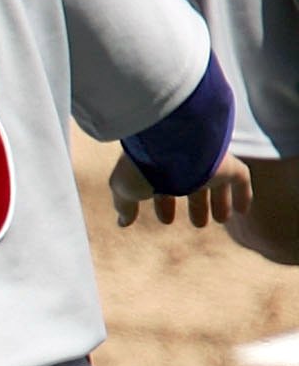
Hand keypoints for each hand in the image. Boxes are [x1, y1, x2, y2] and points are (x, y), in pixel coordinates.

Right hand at [113, 151, 252, 227]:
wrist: (168, 142)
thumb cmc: (142, 164)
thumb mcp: (125, 188)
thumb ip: (125, 205)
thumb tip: (123, 222)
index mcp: (159, 166)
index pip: (164, 187)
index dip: (165, 205)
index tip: (167, 220)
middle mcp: (184, 163)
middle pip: (194, 186)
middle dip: (197, 206)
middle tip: (199, 223)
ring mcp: (207, 163)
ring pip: (217, 184)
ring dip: (219, 203)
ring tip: (222, 220)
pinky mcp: (227, 164)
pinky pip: (240, 180)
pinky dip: (242, 195)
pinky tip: (243, 211)